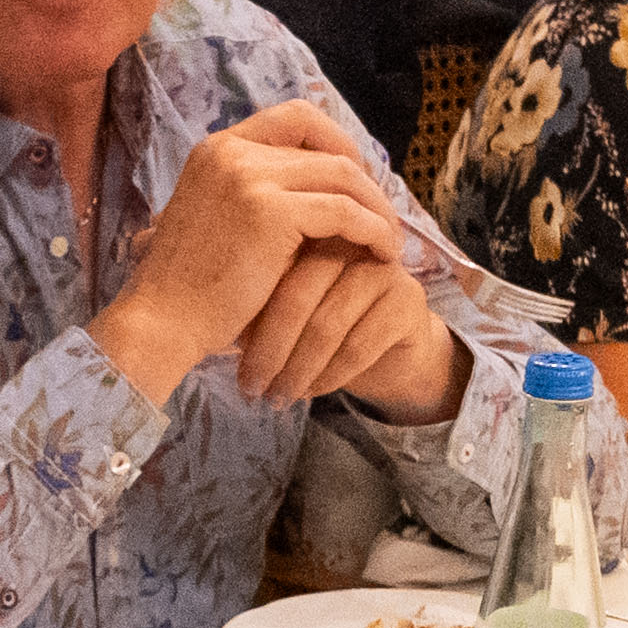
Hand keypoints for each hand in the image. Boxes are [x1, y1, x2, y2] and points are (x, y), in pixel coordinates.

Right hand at [97, 107, 429, 401]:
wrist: (162, 322)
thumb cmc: (191, 288)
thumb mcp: (219, 221)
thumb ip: (259, 197)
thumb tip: (319, 196)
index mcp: (216, 148)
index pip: (294, 117)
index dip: (335, 141)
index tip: (357, 179)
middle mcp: (231, 151)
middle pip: (325, 145)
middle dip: (364, 179)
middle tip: (384, 215)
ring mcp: (249, 176)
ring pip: (342, 175)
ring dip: (376, 207)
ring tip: (390, 240)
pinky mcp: (270, 211)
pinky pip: (345, 212)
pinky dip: (373, 230)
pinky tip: (384, 254)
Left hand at [233, 238, 468, 416]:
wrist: (385, 349)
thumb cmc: (318, 323)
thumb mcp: (278, 309)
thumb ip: (255, 303)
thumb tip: (219, 328)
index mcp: (312, 229)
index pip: (272, 269)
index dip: (251, 317)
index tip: (226, 356)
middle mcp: (349, 241)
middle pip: (299, 294)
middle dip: (271, 349)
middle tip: (250, 387)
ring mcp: (383, 268)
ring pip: (328, 325)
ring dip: (297, 370)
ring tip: (276, 398)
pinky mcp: (408, 300)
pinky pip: (358, 345)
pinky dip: (329, 375)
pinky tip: (310, 393)